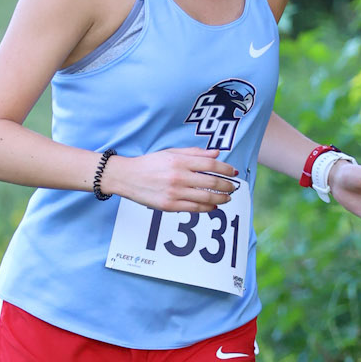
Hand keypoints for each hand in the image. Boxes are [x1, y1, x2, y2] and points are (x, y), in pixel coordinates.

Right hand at [107, 147, 238, 212]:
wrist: (127, 177)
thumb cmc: (149, 163)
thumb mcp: (171, 152)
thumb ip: (194, 153)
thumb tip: (216, 154)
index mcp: (179, 161)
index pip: (210, 165)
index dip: (225, 169)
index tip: (233, 172)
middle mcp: (179, 177)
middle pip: (211, 183)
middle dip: (227, 186)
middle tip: (233, 187)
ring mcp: (174, 193)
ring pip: (205, 198)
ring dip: (221, 199)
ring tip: (227, 198)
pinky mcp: (169, 206)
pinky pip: (194, 209)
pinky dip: (207, 208)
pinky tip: (213, 206)